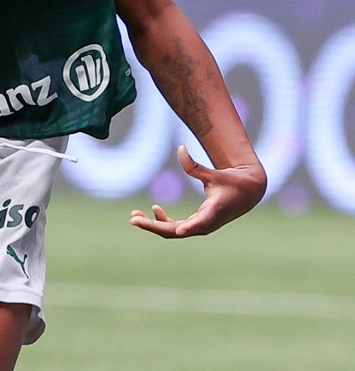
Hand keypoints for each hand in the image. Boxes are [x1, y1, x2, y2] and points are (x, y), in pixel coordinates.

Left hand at [129, 145, 266, 237]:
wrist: (247, 193)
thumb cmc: (233, 182)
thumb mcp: (216, 174)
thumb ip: (195, 166)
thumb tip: (180, 148)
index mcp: (214, 212)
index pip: (200, 223)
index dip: (188, 227)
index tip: (179, 230)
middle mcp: (207, 224)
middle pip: (177, 231)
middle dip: (154, 226)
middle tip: (133, 219)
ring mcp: (201, 226)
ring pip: (174, 231)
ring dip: (154, 225)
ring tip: (134, 216)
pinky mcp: (198, 224)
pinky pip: (177, 227)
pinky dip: (164, 221)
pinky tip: (154, 209)